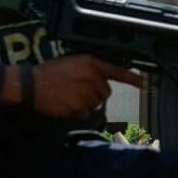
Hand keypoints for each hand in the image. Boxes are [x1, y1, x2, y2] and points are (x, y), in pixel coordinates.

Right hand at [10, 55, 145, 118]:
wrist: (30, 85)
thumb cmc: (49, 73)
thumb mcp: (71, 62)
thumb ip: (89, 69)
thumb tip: (100, 79)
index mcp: (91, 63)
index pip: (118, 72)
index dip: (134, 79)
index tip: (146, 85)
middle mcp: (92, 78)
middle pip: (105, 93)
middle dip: (95, 93)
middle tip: (77, 89)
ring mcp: (86, 95)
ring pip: (95, 104)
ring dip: (85, 103)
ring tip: (68, 95)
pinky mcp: (78, 109)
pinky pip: (85, 114)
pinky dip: (77, 112)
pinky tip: (65, 104)